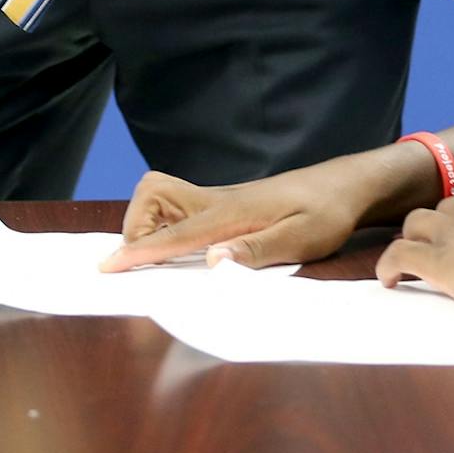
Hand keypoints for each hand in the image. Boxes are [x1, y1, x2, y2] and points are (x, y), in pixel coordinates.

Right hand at [100, 155, 389, 271]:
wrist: (343, 186)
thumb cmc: (325, 214)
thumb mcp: (300, 240)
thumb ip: (255, 251)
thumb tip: (213, 262)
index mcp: (231, 214)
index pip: (175, 234)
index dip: (140, 251)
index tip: (110, 266)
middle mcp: (216, 201)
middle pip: (153, 194)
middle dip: (136, 224)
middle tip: (142, 260)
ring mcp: (218, 199)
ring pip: (162, 196)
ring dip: (147, 221)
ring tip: (157, 256)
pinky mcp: (225, 203)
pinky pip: (179, 207)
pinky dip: (164, 223)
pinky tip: (178, 247)